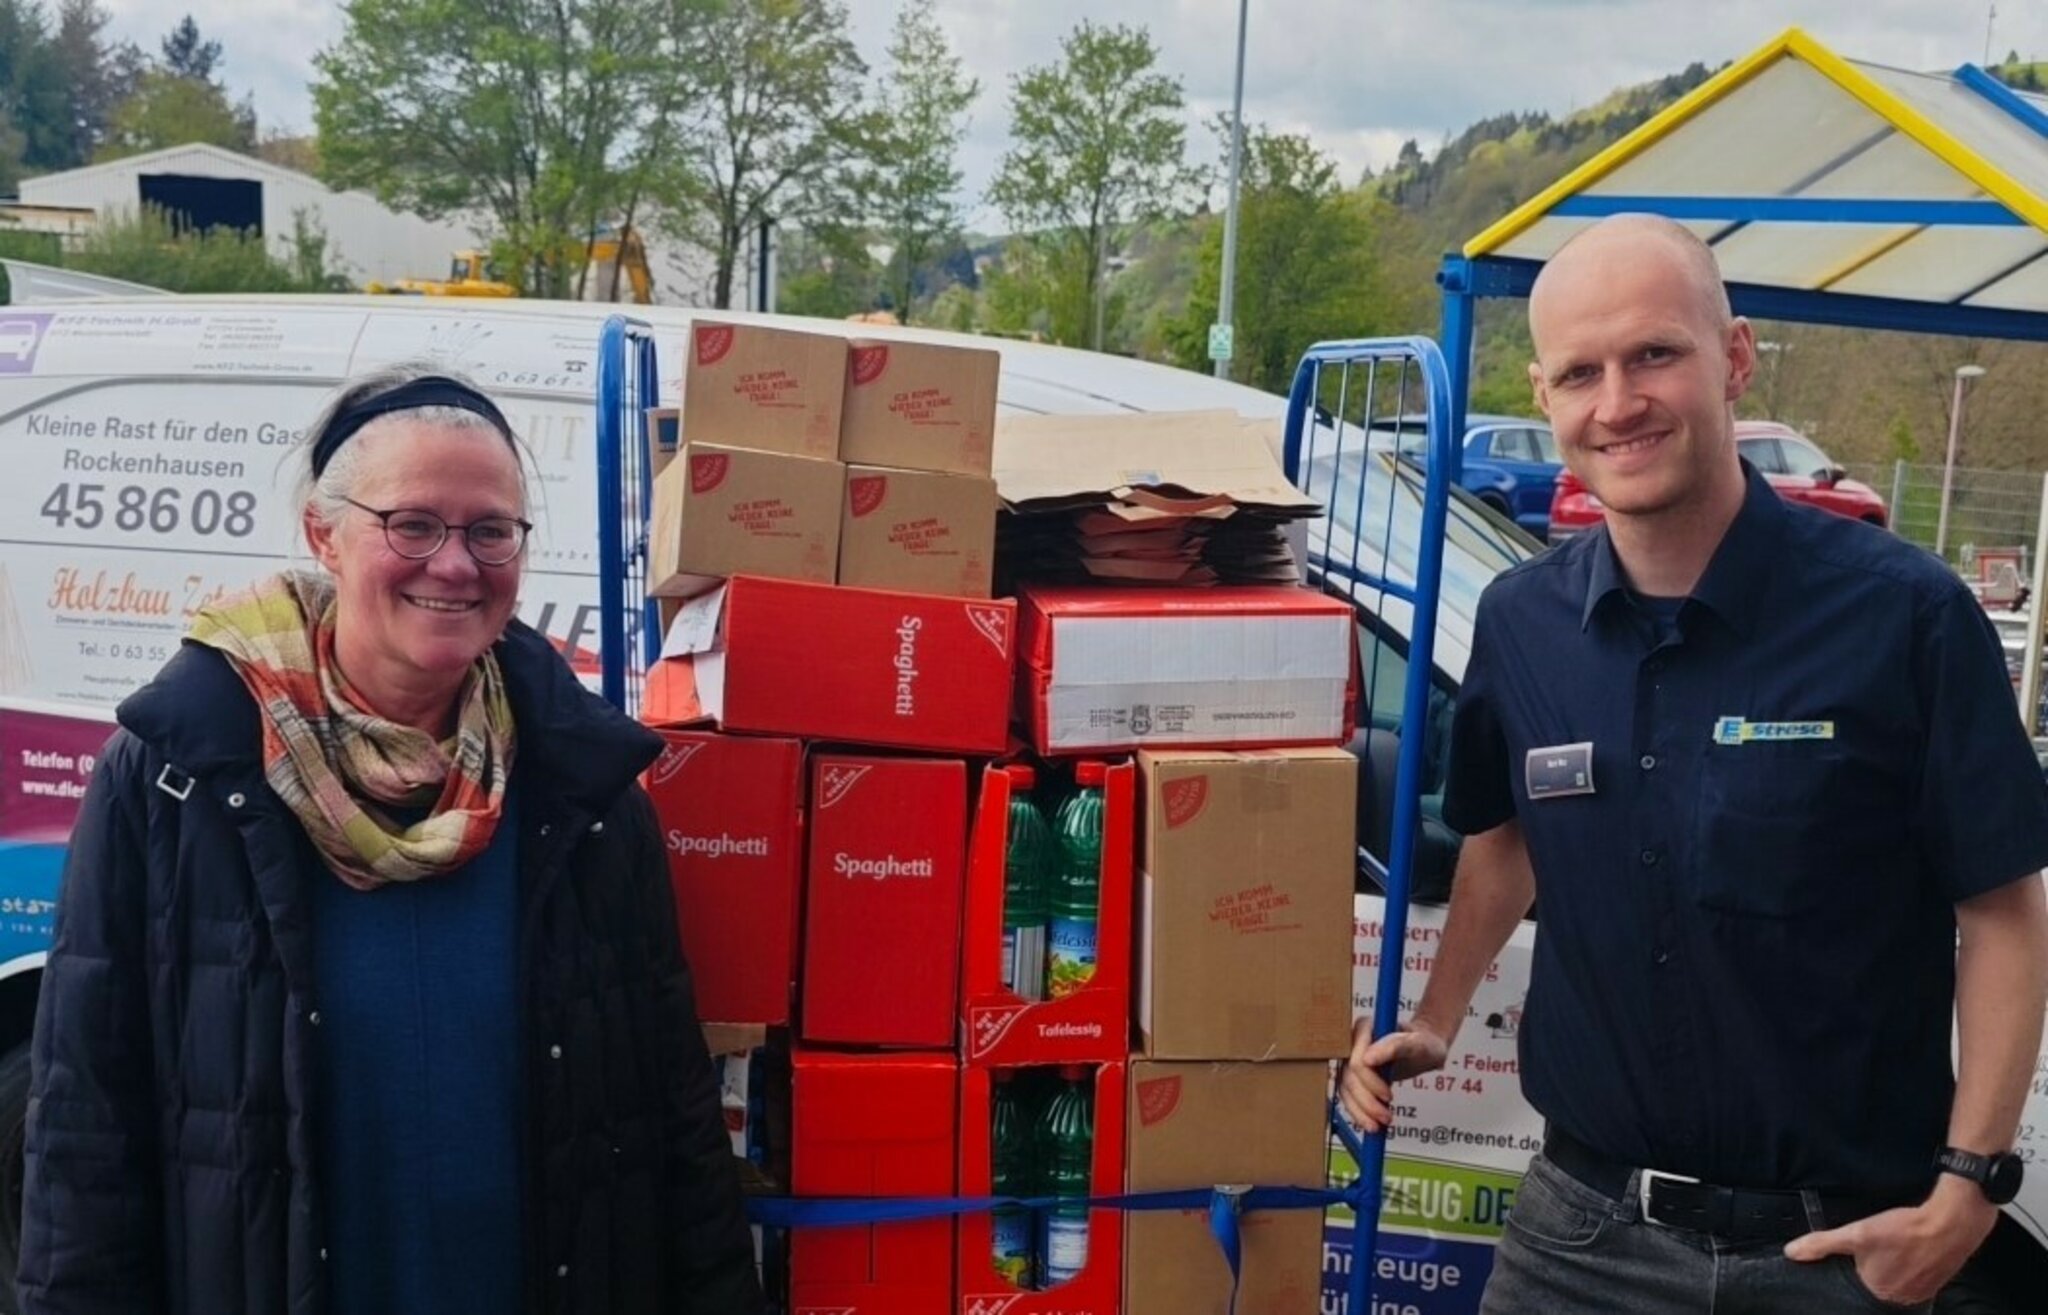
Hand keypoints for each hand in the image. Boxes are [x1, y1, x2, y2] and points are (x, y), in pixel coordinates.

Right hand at [1337, 1018, 1449, 1132]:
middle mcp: (1352, 1042)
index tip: (1388, 1096)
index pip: (1356, 1061)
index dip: (1369, 1082)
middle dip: (1366, 1101)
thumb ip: (1394, 1046)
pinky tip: (1371, 1123)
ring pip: (1345, 1089)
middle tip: (1386, 1117)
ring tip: (1379, 1125)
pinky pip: (1348, 1095)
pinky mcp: (1353, 1075)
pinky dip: (1358, 1112)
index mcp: (1364, 1028)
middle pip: (1348, 1077)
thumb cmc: (1423, 1044)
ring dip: (1360, 1111)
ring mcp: (1350, 1058)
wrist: (1425, 1049)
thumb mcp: (1416, 1044)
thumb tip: (1367, 1059)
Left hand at [1782, 1178, 1996, 1305]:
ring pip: (1898, 1281)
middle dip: (1875, 1268)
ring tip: (1895, 1250)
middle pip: (1878, 1284)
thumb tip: (1791, 1252)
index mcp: (1878, 1292)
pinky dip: (1910, 1267)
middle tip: (1880, 1249)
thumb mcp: (1856, 1233)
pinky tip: (1909, 1253)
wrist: (1951, 1224)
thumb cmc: (1904, 1229)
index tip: (1860, 1256)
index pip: (1856, 1284)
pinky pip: (1915, 1278)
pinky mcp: (1936, 1284)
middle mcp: (1901, 1299)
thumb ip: (1822, 1244)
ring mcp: (1921, 1293)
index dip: (1855, 1267)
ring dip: (1893, 1268)